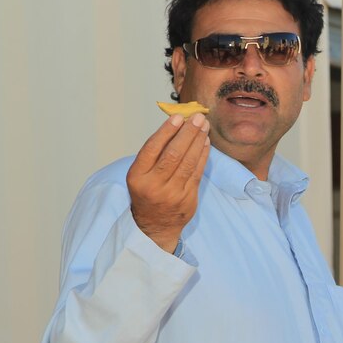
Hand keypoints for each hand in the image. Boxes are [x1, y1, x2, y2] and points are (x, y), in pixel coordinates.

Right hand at [126, 113, 210, 251]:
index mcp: (137, 177)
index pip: (152, 149)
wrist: (155, 225)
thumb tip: (176, 125)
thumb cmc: (147, 192)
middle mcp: (154, 186)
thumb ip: (155, 153)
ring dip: (198, 141)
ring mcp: (172, 194)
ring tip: (204, 126)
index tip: (178, 117)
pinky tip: (205, 142)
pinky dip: (202, 155)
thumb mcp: (141, 174)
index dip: (166, 131)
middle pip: (173, 154)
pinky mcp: (188, 199)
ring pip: (188, 163)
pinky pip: (197, 173)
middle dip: (187, 133)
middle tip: (198, 117)